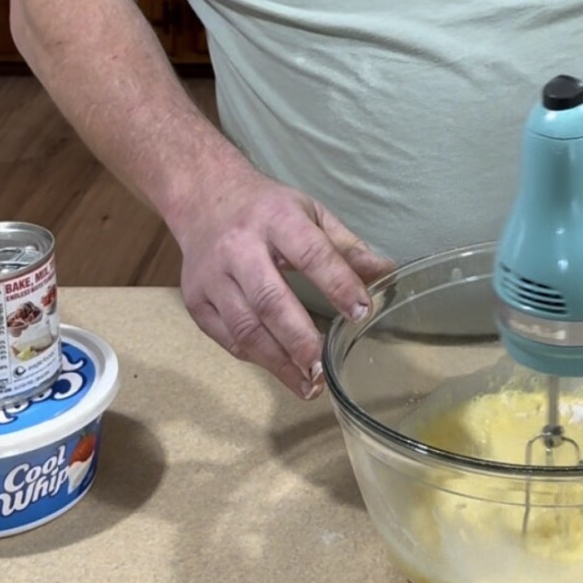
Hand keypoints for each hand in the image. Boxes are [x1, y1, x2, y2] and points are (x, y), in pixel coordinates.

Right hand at [171, 163, 392, 398]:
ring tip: (308, 385)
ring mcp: (213, 276)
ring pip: (245, 327)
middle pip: (270, 299)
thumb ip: (345, 246)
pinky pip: (227, 337)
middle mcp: (239, 247)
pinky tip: (279, 368)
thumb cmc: (266, 208)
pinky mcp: (196, 300)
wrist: (204, 197)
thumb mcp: (310, 212)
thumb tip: (386, 272)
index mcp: (276, 218)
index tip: (362, 313)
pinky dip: (255, 357)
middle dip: (300, 339)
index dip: (338, 284)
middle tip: (325, 369)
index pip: (310, 253)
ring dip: (278, 361)